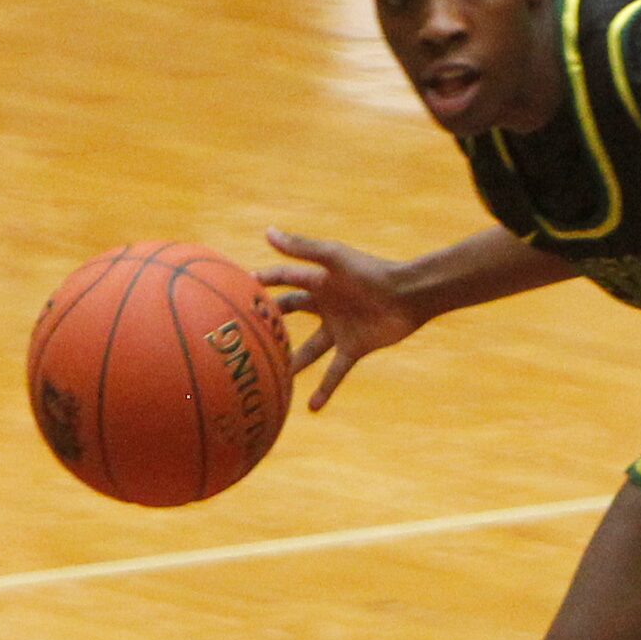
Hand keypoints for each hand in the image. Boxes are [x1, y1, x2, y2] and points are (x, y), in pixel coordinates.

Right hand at [255, 227, 426, 411]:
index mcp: (318, 282)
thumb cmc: (372, 272)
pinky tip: (311, 407)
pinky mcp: (354, 348)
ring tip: (267, 378)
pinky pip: (335, 372)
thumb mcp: (333, 258)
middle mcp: (325, 306)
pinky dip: (325, 389)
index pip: (282, 281)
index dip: (260, 283)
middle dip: (269, 323)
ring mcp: (338, 329)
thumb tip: (267, 232)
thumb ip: (301, 248)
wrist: (409, 295)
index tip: (230, 288)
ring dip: (291, 363)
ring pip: (308, 350)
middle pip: (290, 315)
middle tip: (241, 335)